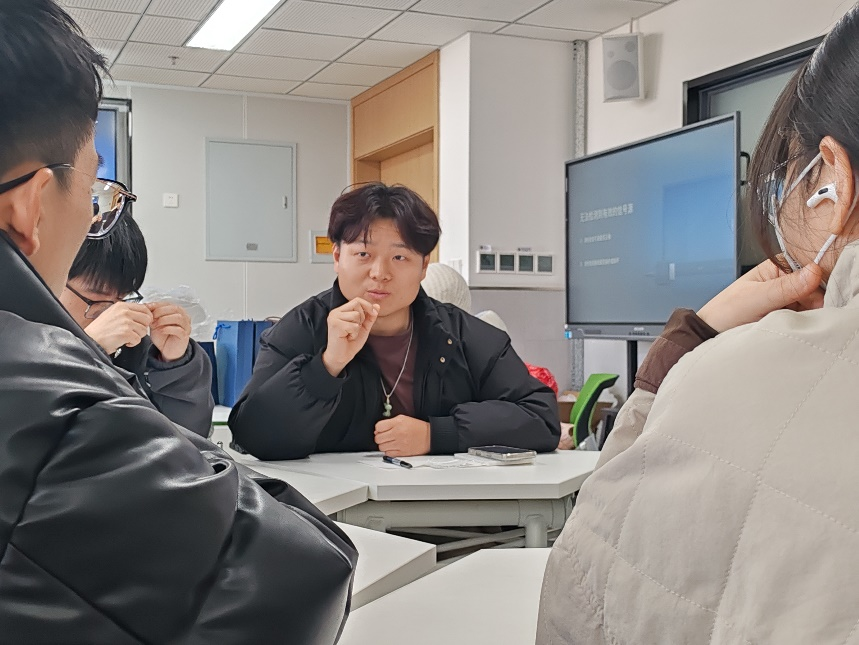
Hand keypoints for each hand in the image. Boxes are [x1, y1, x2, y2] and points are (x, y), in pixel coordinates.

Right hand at [85, 302, 152, 354]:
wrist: (90, 340)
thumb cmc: (100, 330)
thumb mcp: (112, 314)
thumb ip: (127, 312)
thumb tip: (141, 313)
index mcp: (121, 306)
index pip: (144, 308)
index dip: (146, 317)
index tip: (141, 323)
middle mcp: (124, 312)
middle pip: (147, 319)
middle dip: (142, 327)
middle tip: (133, 331)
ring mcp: (125, 322)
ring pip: (144, 330)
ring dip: (136, 336)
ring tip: (125, 337)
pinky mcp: (125, 333)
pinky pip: (138, 339)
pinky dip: (132, 343)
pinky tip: (123, 342)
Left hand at [147, 302, 191, 361]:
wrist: (166, 350)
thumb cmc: (162, 336)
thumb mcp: (155, 323)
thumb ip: (152, 315)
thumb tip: (145, 306)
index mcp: (177, 312)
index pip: (168, 304)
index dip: (157, 305)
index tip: (147, 307)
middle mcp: (184, 317)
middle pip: (175, 308)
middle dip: (160, 312)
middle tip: (151, 318)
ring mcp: (186, 326)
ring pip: (178, 317)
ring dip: (164, 320)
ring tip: (155, 325)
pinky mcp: (185, 336)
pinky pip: (179, 330)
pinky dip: (168, 329)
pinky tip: (161, 331)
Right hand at [322, 298, 379, 376]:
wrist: (342, 357)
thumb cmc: (350, 343)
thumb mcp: (363, 327)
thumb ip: (369, 317)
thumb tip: (377, 306)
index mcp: (341, 311)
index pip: (356, 300)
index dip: (367, 305)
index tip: (373, 313)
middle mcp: (335, 312)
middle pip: (357, 304)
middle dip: (362, 317)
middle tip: (356, 328)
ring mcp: (334, 318)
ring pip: (356, 315)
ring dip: (357, 327)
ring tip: (350, 334)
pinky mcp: (335, 325)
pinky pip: (353, 325)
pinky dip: (354, 333)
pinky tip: (348, 337)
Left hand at [374, 415, 430, 456]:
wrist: (429, 437)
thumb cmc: (417, 427)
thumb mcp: (403, 418)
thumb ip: (390, 422)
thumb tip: (378, 430)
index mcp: (397, 423)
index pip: (378, 427)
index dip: (378, 429)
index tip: (381, 430)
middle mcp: (397, 433)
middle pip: (378, 438)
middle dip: (379, 437)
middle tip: (384, 437)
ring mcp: (399, 444)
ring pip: (381, 447)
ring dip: (384, 445)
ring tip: (389, 442)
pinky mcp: (402, 452)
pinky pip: (388, 454)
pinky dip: (388, 451)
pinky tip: (393, 447)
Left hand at [697, 258, 823, 332]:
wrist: (714, 333)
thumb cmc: (727, 311)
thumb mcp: (755, 298)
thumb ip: (785, 287)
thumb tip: (814, 270)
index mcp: (779, 266)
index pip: (813, 269)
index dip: (820, 283)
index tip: (820, 298)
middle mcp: (788, 280)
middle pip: (819, 289)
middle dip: (817, 303)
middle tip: (804, 316)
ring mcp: (791, 298)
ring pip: (817, 305)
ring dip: (813, 315)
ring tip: (795, 323)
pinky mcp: (791, 315)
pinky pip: (809, 318)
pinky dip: (808, 324)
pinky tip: (799, 329)